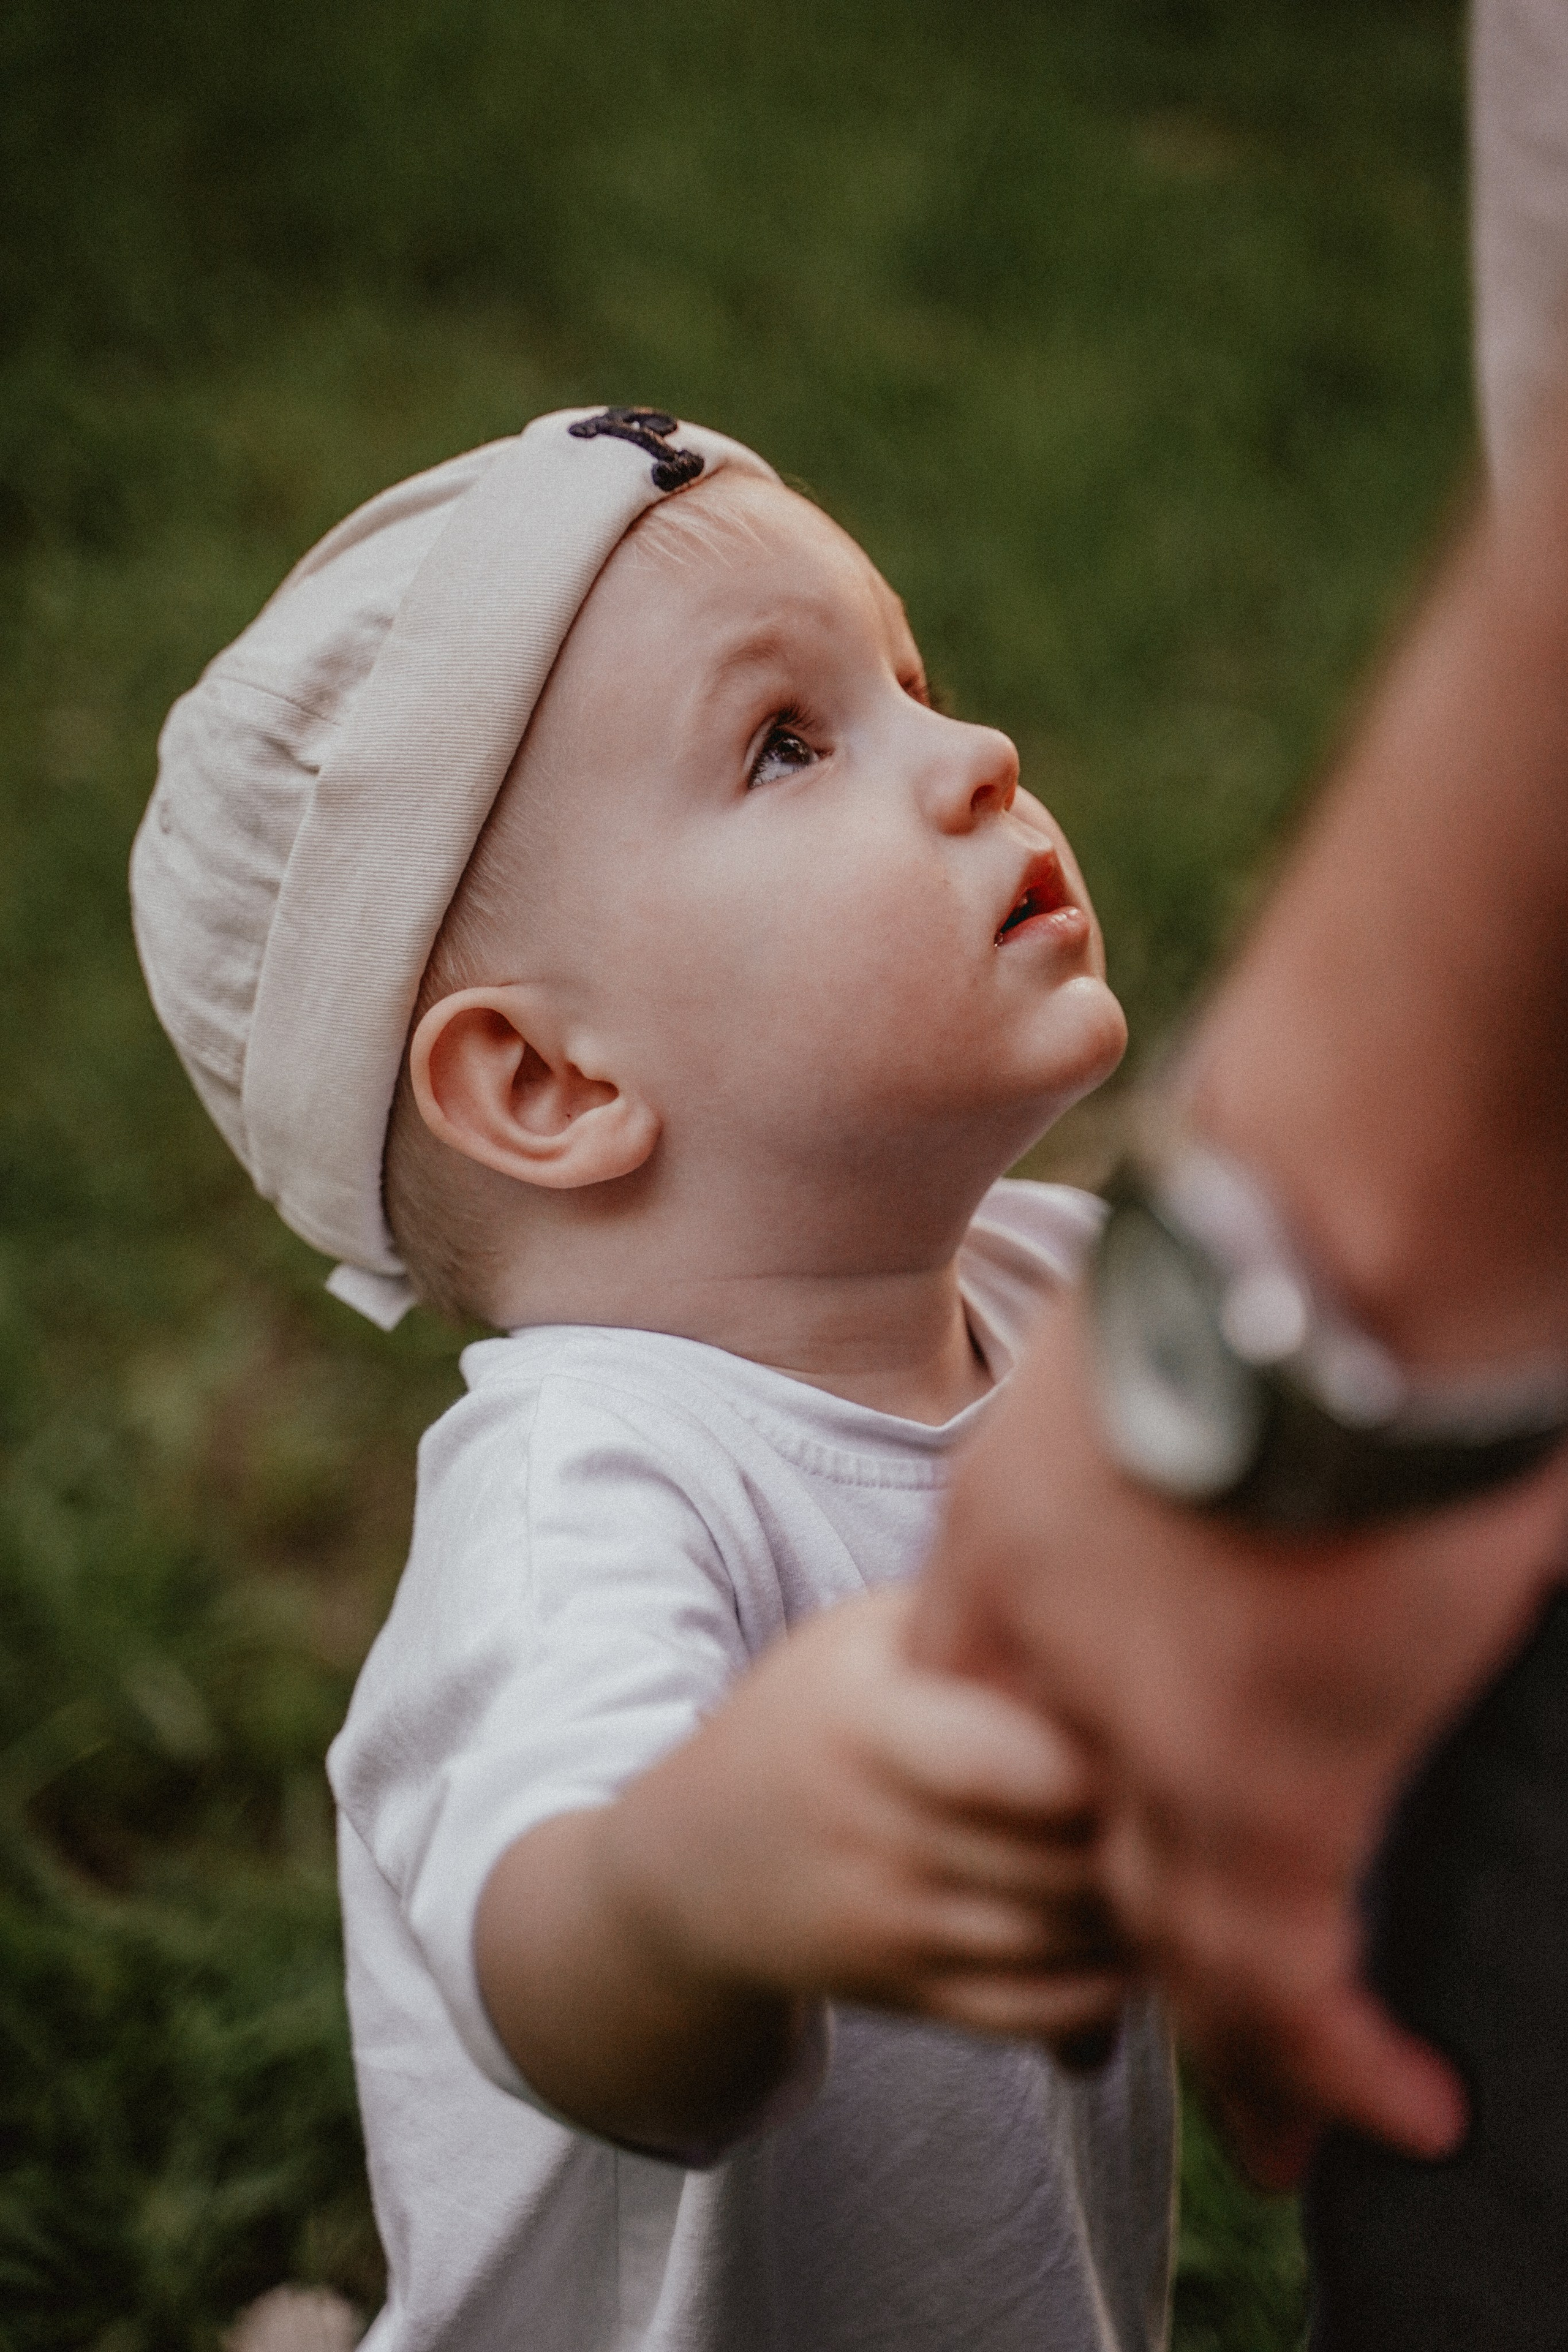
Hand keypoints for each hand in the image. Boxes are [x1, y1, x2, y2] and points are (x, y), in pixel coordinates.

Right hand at [477, 1581, 1129, 2154]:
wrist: (693, 1858)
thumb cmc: (812, 1714)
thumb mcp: (863, 1637)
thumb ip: (972, 1621)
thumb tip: (1118, 1616)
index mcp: (863, 1724)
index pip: (1001, 1763)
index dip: (1098, 1760)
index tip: (1162, 1724)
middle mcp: (871, 1834)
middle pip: (1054, 1860)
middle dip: (1149, 1836)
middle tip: (1210, 1794)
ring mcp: (888, 1927)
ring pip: (1060, 1945)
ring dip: (1142, 1912)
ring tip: (1188, 1856)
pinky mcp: (910, 1995)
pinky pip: (1039, 2014)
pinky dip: (1110, 1986)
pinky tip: (1142, 1931)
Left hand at [910, 1289, 1567, 2185]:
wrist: (1337, 1214)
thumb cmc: (1288, 1220)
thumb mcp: (1165, 1319)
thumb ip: (1179, 1401)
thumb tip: (1263, 1399)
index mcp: (1014, 1522)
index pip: (999, 1702)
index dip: (1040, 1788)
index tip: (1088, 1839)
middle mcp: (1049, 1641)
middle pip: (1066, 1833)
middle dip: (1119, 1937)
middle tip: (1147, 2028)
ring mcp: (1143, 1722)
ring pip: (1167, 1922)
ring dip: (1236, 2029)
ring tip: (1286, 2123)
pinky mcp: (1263, 1774)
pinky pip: (1280, 1962)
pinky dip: (1332, 2049)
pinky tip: (1390, 2104)